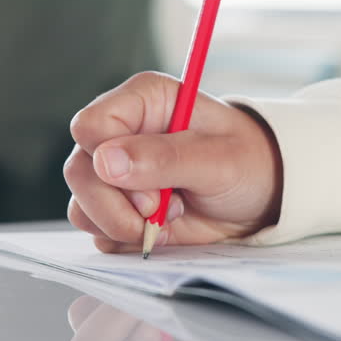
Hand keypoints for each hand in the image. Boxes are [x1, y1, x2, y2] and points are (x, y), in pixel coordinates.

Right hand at [65, 71, 283, 253]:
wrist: (263, 196)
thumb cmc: (248, 163)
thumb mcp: (219, 160)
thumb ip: (165, 158)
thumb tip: (106, 161)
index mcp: (142, 101)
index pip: (89, 127)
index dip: (109, 163)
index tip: (152, 193)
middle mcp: (120, 132)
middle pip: (78, 171)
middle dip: (115, 205)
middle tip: (158, 213)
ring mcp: (114, 170)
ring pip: (81, 205)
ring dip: (121, 224)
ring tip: (168, 217)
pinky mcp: (117, 204)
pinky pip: (95, 229)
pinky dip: (124, 239)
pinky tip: (161, 230)